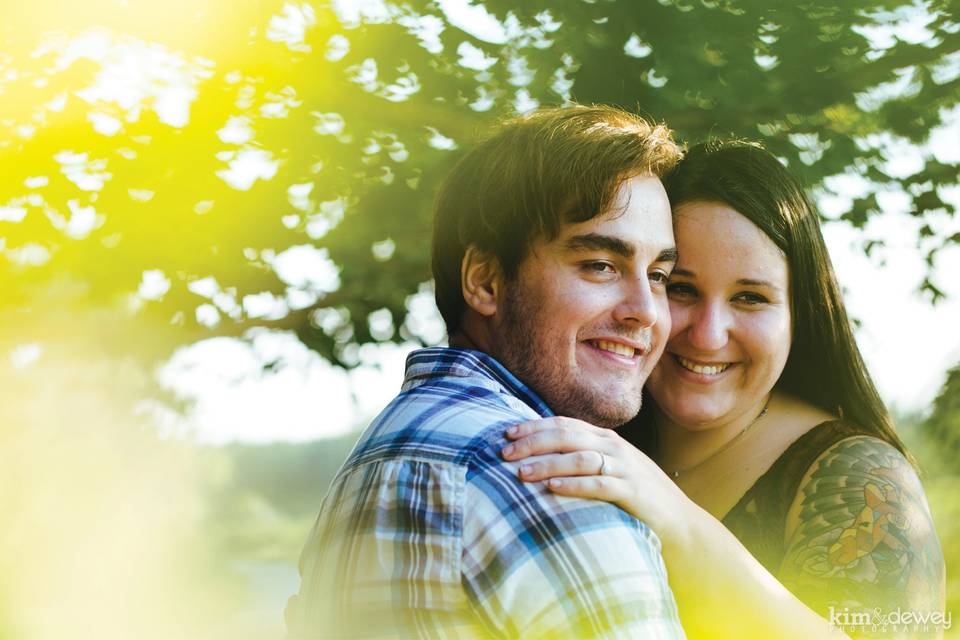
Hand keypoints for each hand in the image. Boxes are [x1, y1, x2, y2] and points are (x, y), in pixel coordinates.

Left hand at [500, 416, 694, 540]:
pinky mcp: (633, 492)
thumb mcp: (611, 468)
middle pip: (568, 436)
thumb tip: (541, 455)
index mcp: (605, 439)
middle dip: (533, 442)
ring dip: (548, 463)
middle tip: (505, 453)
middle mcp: (614, 448)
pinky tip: (553, 488)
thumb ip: (584, 458)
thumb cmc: (637, 496)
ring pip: (580, 458)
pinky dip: (574, 485)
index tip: (506, 433)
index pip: (564, 424)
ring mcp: (625, 468)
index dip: (534, 426)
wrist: (680, 522)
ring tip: (522, 472)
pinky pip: (599, 485)